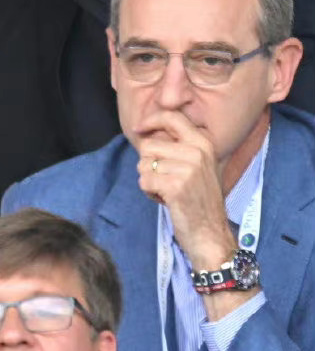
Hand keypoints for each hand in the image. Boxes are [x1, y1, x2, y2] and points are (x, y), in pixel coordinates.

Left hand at [134, 109, 238, 269]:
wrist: (210, 233)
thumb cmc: (198, 200)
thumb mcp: (198, 166)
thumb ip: (179, 147)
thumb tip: (148, 130)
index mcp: (204, 143)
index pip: (171, 117)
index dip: (150, 121)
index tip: (139, 129)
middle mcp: (198, 152)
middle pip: (148, 145)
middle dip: (148, 164)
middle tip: (165, 180)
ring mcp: (188, 168)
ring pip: (143, 164)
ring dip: (149, 179)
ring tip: (168, 190)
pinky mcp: (176, 185)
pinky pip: (144, 180)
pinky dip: (149, 192)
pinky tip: (165, 200)